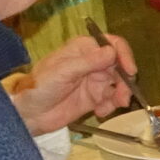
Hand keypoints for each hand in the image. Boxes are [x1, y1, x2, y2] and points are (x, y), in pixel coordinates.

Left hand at [14, 36, 135, 132]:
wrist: (29, 114)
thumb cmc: (40, 86)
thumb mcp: (63, 72)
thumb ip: (88, 62)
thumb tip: (112, 51)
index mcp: (84, 49)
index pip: (113, 45)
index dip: (125, 56)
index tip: (130, 72)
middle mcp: (93, 62)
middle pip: (120, 66)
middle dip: (124, 82)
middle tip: (122, 98)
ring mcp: (95, 80)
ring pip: (119, 84)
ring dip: (120, 95)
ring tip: (110, 108)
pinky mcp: (95, 98)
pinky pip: (112, 99)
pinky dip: (111, 106)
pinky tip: (99, 113)